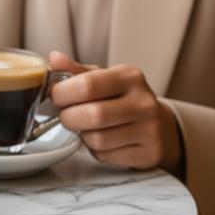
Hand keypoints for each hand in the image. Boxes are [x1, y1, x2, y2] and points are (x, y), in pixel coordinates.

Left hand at [48, 51, 183, 174]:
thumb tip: (54, 58)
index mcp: (129, 77)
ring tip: (87, 127)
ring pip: (97, 140)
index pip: (87, 85)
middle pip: (92, 115)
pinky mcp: (148, 154)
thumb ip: (76, 71)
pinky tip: (102, 141)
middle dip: (68, 117)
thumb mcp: (104, 78)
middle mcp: (143, 102)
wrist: (160, 126)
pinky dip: (96, 151)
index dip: (62, 93)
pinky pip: (106, 156)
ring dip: (82, 135)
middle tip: (66, 115)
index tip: (55, 96)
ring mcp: (149, 130)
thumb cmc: (123, 99)